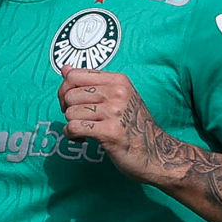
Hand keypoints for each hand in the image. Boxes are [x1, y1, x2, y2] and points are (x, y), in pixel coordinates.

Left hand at [57, 66, 178, 184]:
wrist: (156, 153)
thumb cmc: (134, 125)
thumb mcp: (118, 97)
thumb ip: (91, 82)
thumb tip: (65, 68)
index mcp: (118, 80)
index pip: (74, 76)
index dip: (65, 90)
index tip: (71, 103)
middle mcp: (117, 93)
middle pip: (70, 95)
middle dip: (67, 110)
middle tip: (80, 120)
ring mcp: (115, 112)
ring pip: (70, 113)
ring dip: (72, 125)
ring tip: (85, 131)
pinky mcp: (110, 132)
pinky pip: (74, 128)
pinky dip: (72, 135)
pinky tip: (83, 139)